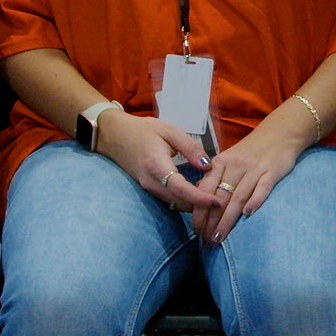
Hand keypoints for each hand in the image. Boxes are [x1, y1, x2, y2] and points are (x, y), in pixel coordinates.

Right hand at [92, 107, 219, 215]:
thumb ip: (190, 148)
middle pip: (179, 201)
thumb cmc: (143, 130)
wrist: (114, 136)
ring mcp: (147, 188)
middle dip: (200, 204)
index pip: (180, 188)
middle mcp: (150, 181)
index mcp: (156, 165)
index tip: (216, 201)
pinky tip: (196, 192)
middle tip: (221, 197)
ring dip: (193, 203)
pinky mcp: (148, 189)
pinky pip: (168, 200)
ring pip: (174, 203)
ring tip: (211, 194)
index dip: (199, 197)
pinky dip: (184, 199)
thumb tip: (208, 166)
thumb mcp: (169, 130)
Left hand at [194, 117, 309, 242]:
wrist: (280, 133)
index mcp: (220, 163)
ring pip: (237, 196)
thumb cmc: (251, 151)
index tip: (196, 232)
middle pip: (220, 197)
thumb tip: (198, 198)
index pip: (205, 191)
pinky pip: (262, 187)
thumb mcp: (228, 159)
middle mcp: (235, 165)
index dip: (200, 212)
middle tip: (207, 242)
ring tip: (220, 237)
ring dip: (227, 219)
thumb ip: (214, 177)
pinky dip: (255, 200)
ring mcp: (254, 168)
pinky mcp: (273, 171)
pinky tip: (248, 215)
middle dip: (211, 222)